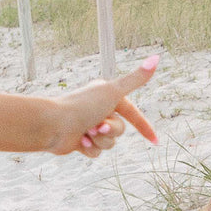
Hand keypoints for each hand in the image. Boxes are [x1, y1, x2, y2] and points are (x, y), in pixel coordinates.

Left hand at [42, 59, 157, 156]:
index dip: (144, 127)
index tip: (155, 141)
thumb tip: (157, 58)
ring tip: (86, 133)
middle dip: (111, 131)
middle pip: (120, 130)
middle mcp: (99, 110)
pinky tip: (79, 141)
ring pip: (109, 143)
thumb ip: (136, 79)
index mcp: (107, 96)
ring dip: (100, 140)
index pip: (133, 113)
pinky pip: (97, 152)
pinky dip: (90, 148)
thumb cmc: (82, 106)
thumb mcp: (113, 92)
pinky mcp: (82, 141)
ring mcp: (90, 126)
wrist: (53, 125)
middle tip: (98, 126)